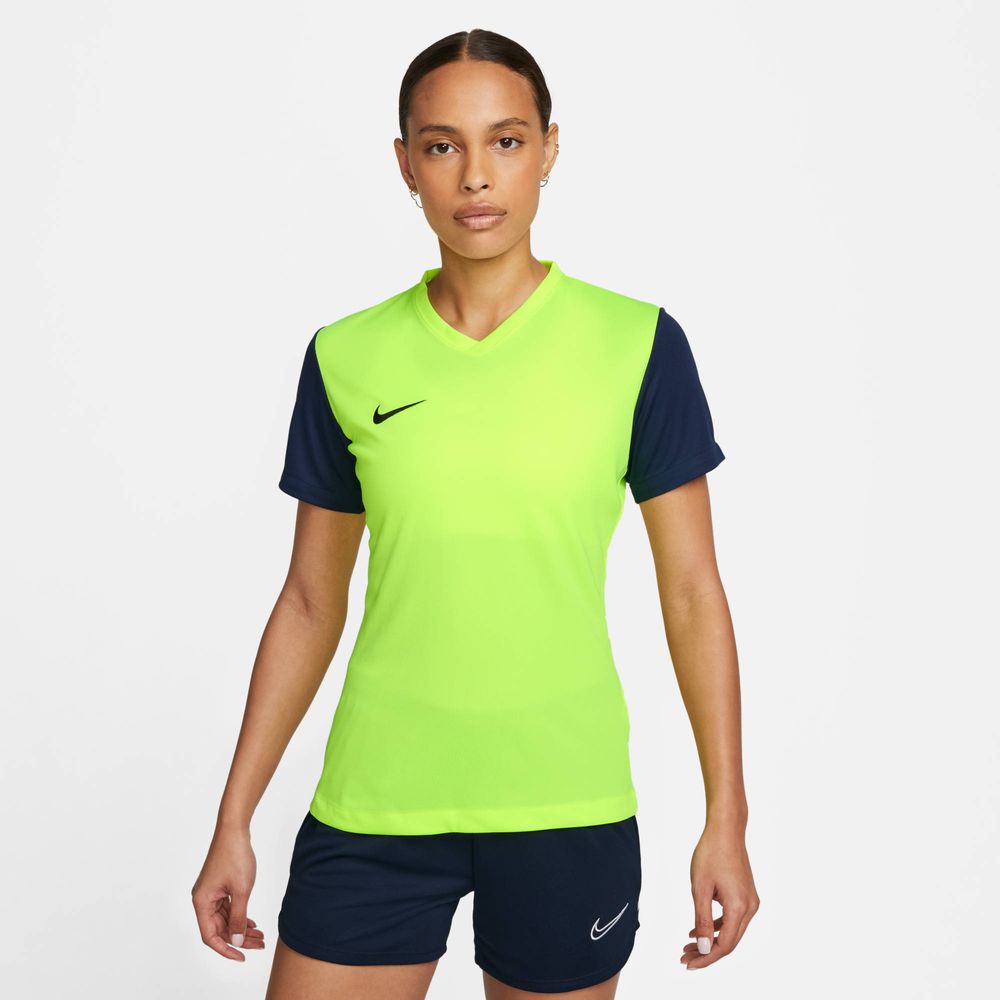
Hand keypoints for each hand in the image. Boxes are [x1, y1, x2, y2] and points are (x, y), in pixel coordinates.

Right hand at [191, 824, 265, 960]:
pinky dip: (239, 916)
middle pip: (219, 928)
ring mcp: (211, 893)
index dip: (226, 949)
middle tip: (259, 944)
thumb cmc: (235, 856)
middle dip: (239, 938)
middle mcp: (203, 900)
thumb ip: (239, 917)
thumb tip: (236, 940)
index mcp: (202, 902)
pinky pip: (227, 908)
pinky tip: (252, 923)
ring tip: (260, 935)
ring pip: (225, 919)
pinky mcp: (219, 886)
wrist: (234, 830)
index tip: (243, 956)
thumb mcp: (241, 890)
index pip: (210, 936)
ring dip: (241, 927)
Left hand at [681, 823, 758, 969]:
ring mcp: (750, 901)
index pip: (724, 945)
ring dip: (710, 940)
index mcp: (740, 907)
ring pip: (731, 931)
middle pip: (729, 942)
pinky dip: (716, 926)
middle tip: (684, 958)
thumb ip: (703, 920)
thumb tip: (705, 948)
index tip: (688, 964)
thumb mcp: (700, 888)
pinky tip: (698, 929)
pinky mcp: (746, 895)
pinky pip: (732, 918)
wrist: (726, 830)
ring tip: (687, 946)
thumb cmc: (711, 853)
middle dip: (706, 952)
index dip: (706, 958)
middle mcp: (750, 907)